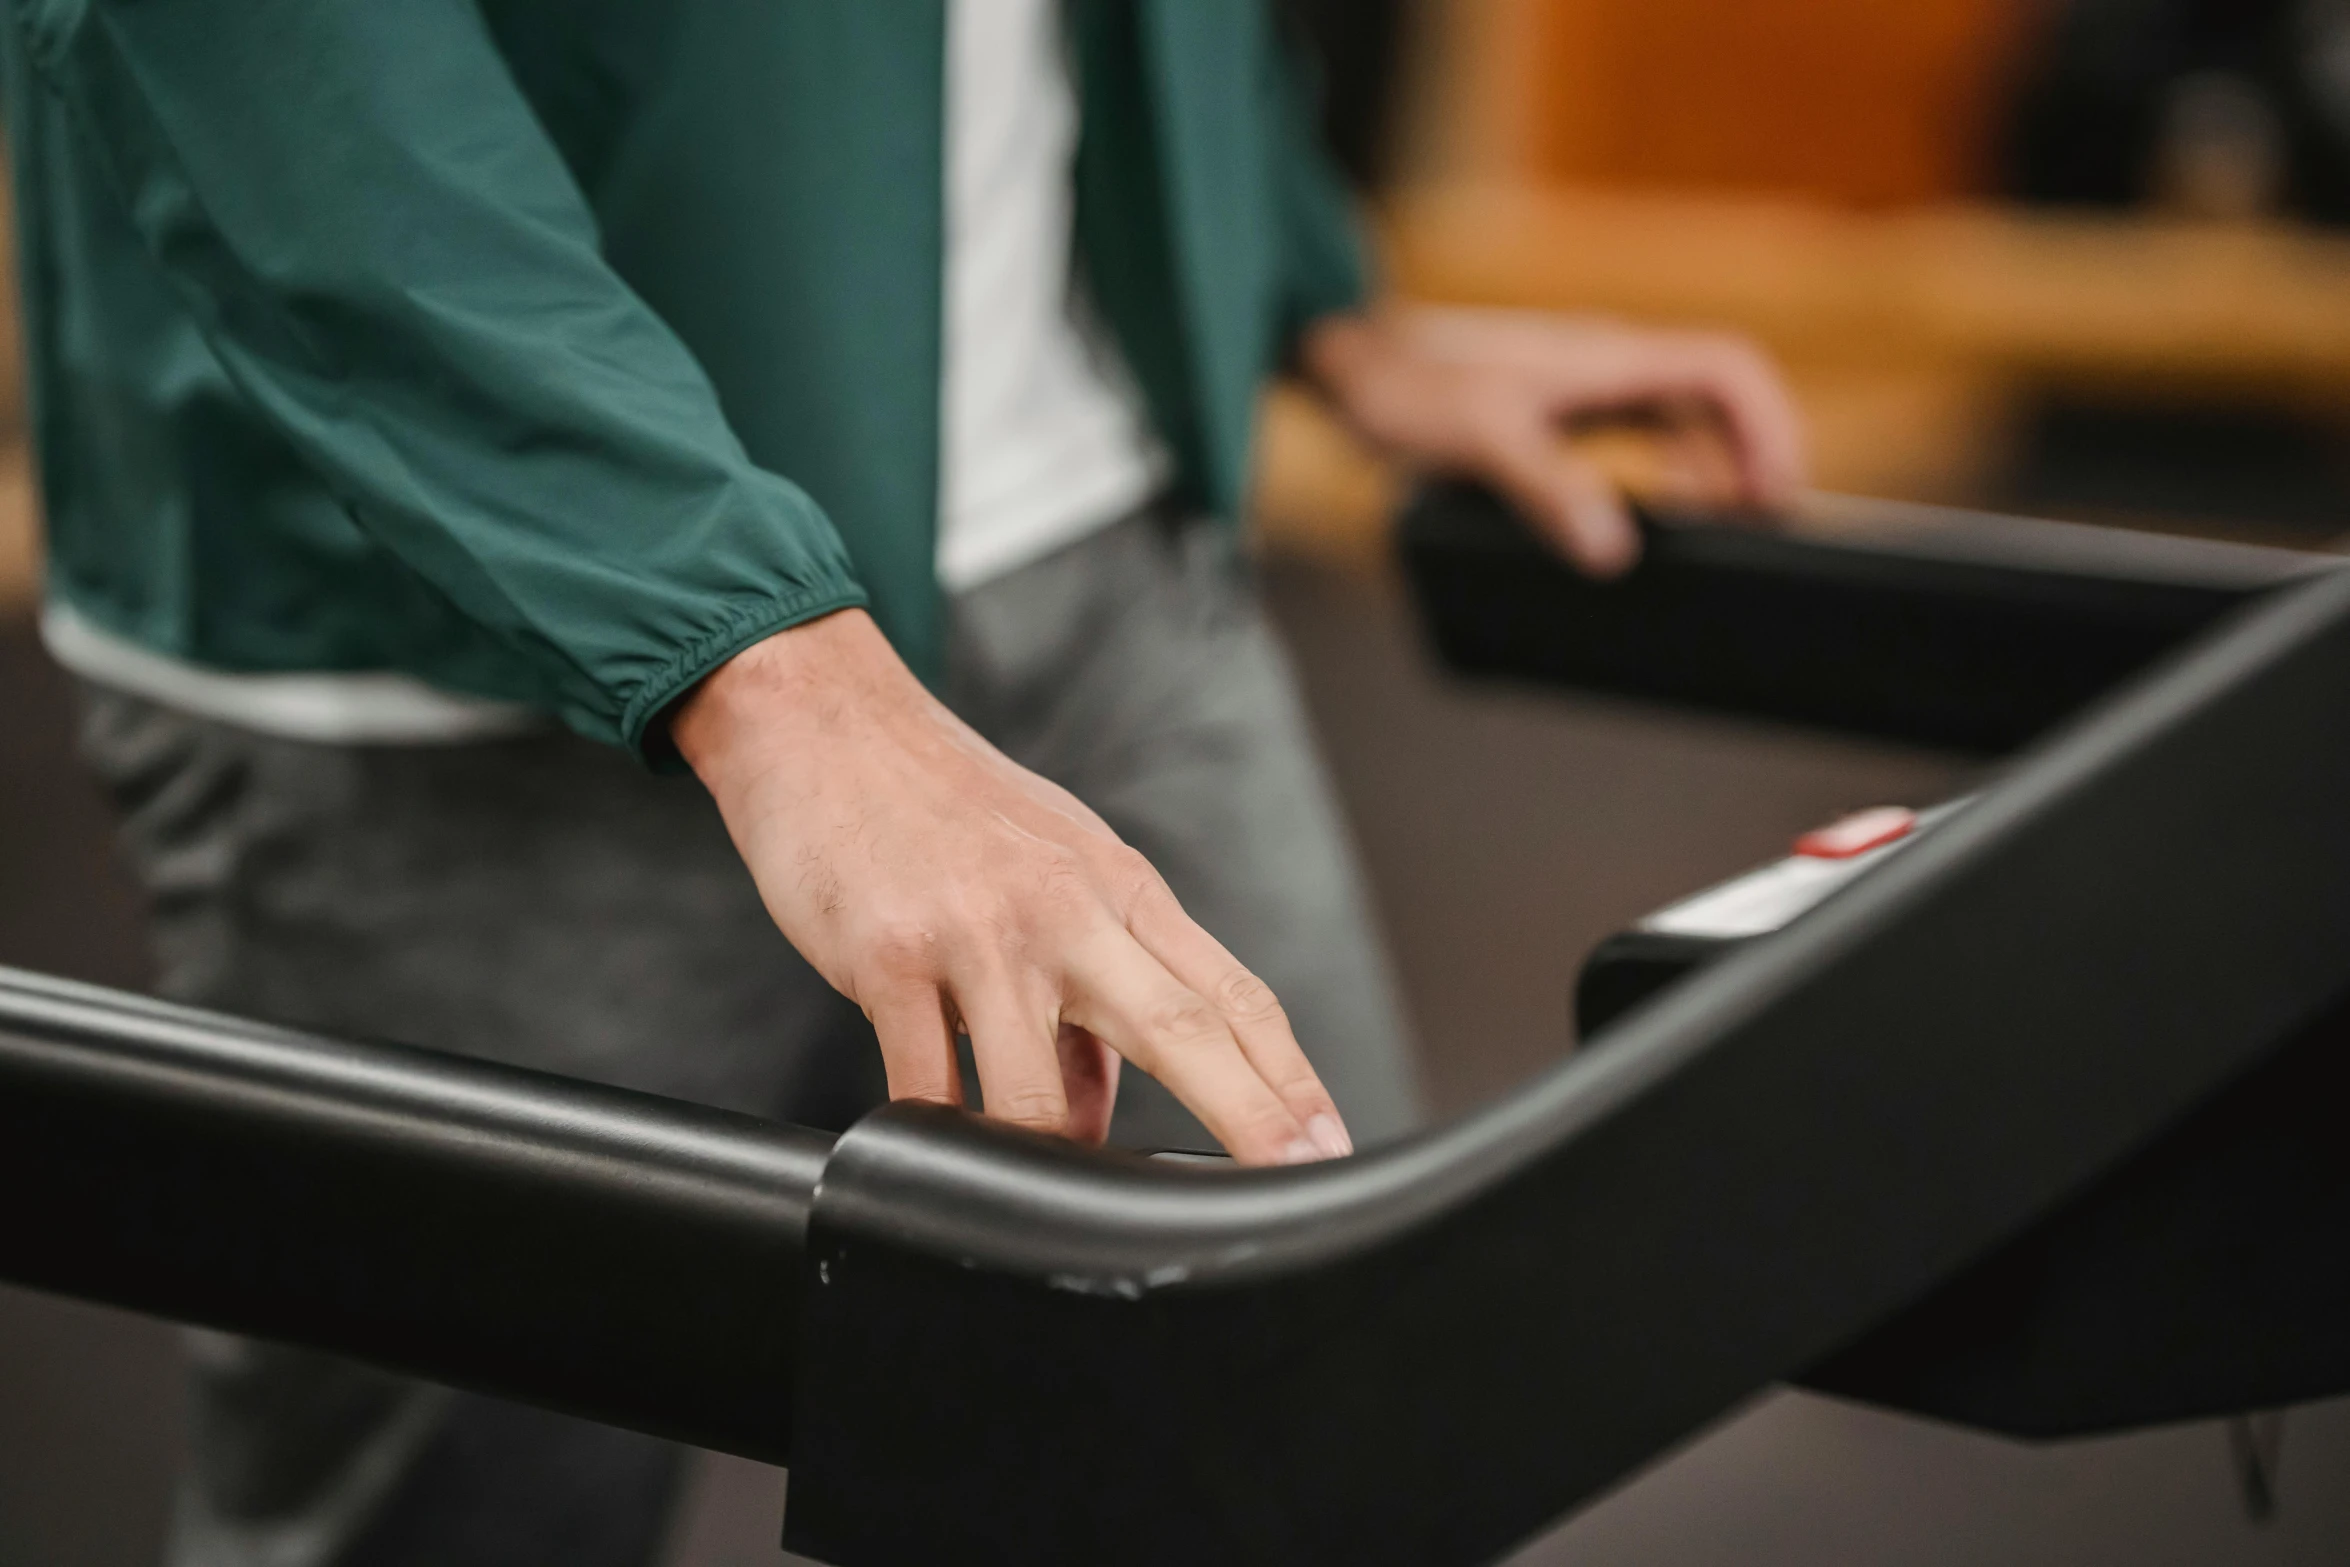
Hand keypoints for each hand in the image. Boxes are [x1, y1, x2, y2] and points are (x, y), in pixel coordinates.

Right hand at [672, 608, 1353, 1165]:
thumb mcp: (1048, 877)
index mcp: (1121, 889)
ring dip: (1050, 1161)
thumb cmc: (942, 806)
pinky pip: (924, 1089)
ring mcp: (979, 932)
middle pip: (1183, 1031)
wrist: (821, 715)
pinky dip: (935, 1135)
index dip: (1289, 1077)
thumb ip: (1084, 1002)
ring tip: (1039, 1186)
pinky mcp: (889, 956)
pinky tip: (931, 1141)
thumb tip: (1103, 1125)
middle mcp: (1067, 908)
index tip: (1330, 1145)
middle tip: (1296, 1183)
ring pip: (1037, 1097)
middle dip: (1250, 1117)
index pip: (1233, 993)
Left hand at [1301, 305, 1808, 576]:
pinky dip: (1662, 474)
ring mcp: (1581, 382)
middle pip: (1716, 396)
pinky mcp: (1554, 406)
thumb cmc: (1401, 386)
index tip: (1777, 497)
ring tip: (1728, 534)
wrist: (1341, 358)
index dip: (1769, 428)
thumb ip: (1547, 492)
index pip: (1726, 369)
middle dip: (1754, 457)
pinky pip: (1635, 435)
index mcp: (1604, 358)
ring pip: (1679, 418)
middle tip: (1766, 532)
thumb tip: (1613, 552)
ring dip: (1713, 469)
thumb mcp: (1477, 441)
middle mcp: (1605, 362)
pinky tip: (1650, 522)